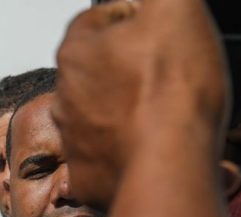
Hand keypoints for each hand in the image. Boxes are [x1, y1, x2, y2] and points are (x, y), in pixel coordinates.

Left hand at [52, 0, 229, 207]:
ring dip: (127, 106)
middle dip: (129, 64)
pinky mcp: (88, 174)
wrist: (168, 165)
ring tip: (163, 107)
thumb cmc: (169, 91)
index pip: (98, 17)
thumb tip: (152, 1)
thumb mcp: (176, 7)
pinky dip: (128, 147)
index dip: (134, 16)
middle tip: (166, 69)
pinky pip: (107, 154)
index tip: (157, 25)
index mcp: (76, 51)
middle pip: (98, 67)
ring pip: (100, 111)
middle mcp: (64, 96)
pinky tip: (153, 141)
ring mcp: (73, 138)